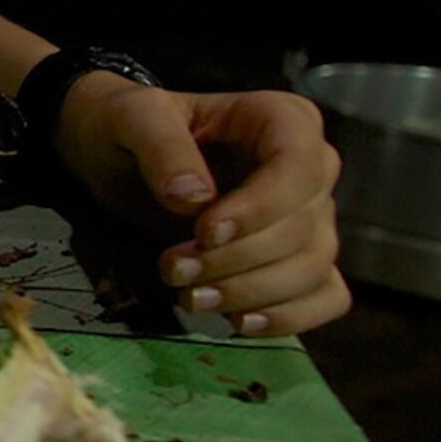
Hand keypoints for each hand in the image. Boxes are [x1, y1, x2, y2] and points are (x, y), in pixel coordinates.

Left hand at [55, 76, 348, 335]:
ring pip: (313, 269)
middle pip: (302, 230)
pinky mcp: (301, 258)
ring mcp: (313, 218)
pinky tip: (238, 323)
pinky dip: (289, 317)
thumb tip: (193, 197)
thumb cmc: (130, 127)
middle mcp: (313, 168)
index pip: (298, 171)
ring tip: (190, 297)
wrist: (115, 157)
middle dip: (235, 260)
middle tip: (173, 269)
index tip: (203, 232)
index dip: (257, 210)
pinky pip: (324, 296)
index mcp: (284, 121)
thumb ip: (162, 148)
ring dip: (250, 293)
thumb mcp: (132, 119)